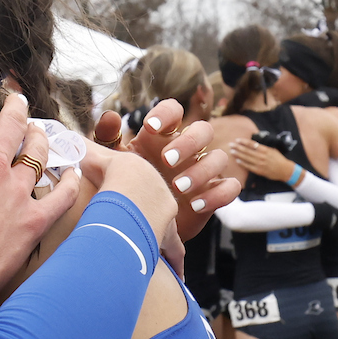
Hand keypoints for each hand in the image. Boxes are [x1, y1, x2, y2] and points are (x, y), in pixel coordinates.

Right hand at [0, 95, 72, 316]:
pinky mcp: (34, 219)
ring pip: (38, 152)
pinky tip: (72, 171)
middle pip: (11, 124)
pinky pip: (62, 194)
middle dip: (14, 107)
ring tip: (39, 130)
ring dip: (41, 135)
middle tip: (17, 100)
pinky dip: (69, 180)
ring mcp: (18, 191)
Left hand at [93, 101, 240, 243]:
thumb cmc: (125, 188)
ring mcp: (203, 172)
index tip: (149, 127)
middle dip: (187, 142)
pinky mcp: (213, 195)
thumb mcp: (112, 164)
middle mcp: (187, 151)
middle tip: (166, 160)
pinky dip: (217, 194)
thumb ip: (107, 140)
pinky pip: (230, 187)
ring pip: (219, 158)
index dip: (166, 113)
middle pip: (203, 129)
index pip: (173, 111)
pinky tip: (195, 205)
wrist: (137, 227)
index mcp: (162, 137)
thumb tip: (110, 117)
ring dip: (201, 170)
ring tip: (177, 187)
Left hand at [228, 140, 296, 183]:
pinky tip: (237, 160)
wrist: (285, 170)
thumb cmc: (279, 159)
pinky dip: (242, 163)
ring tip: (232, 151)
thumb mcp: (272, 149)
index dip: (244, 142)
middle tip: (230, 144)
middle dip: (238, 147)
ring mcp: (260, 164)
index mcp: (265, 149)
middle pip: (247, 150)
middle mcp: (261, 156)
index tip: (237, 139)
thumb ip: (263, 147)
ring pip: (247, 158)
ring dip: (238, 154)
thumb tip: (254, 142)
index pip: (252, 144)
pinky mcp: (259, 171)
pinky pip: (249, 166)